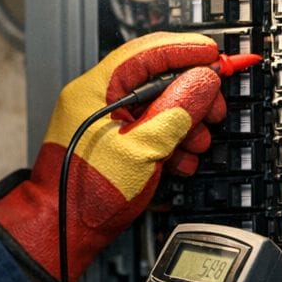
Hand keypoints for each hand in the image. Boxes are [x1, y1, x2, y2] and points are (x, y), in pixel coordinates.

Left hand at [0, 32, 225, 281]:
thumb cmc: (87, 194)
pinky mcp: (115, 143)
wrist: (65, 231)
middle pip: (156, 78)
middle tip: (216, 107)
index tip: (215, 54)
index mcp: (96, 89)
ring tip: (197, 142)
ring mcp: (106, 122)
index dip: (185, 49)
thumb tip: (204, 80)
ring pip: (159, 107)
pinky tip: (182, 160)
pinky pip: (151, 130)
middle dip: (192, 94)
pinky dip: (172, 142)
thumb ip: (177, 110)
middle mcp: (99, 100)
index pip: (146, 52)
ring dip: (186, 123)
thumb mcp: (143, 148)